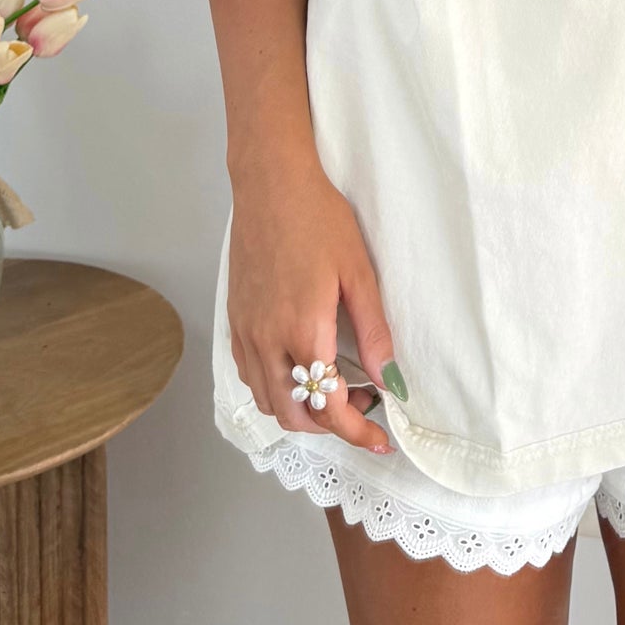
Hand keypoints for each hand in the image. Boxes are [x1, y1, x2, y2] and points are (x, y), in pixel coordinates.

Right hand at [227, 152, 400, 455]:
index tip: (380, 441)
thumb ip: (373, 332)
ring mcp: (245, 332)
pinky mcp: (234, 321)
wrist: (270, 184)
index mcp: (302, 330)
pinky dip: (277, 388)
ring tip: (335, 382)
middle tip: (363, 401)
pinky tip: (301, 365)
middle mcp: (266, 340)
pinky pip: (251, 376)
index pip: (327, 407)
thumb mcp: (358, 273)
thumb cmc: (318, 219)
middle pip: (294, 415)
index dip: (355, 432)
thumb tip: (389, 379)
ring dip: (302, 409)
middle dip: (330, 423)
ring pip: (268, 401)